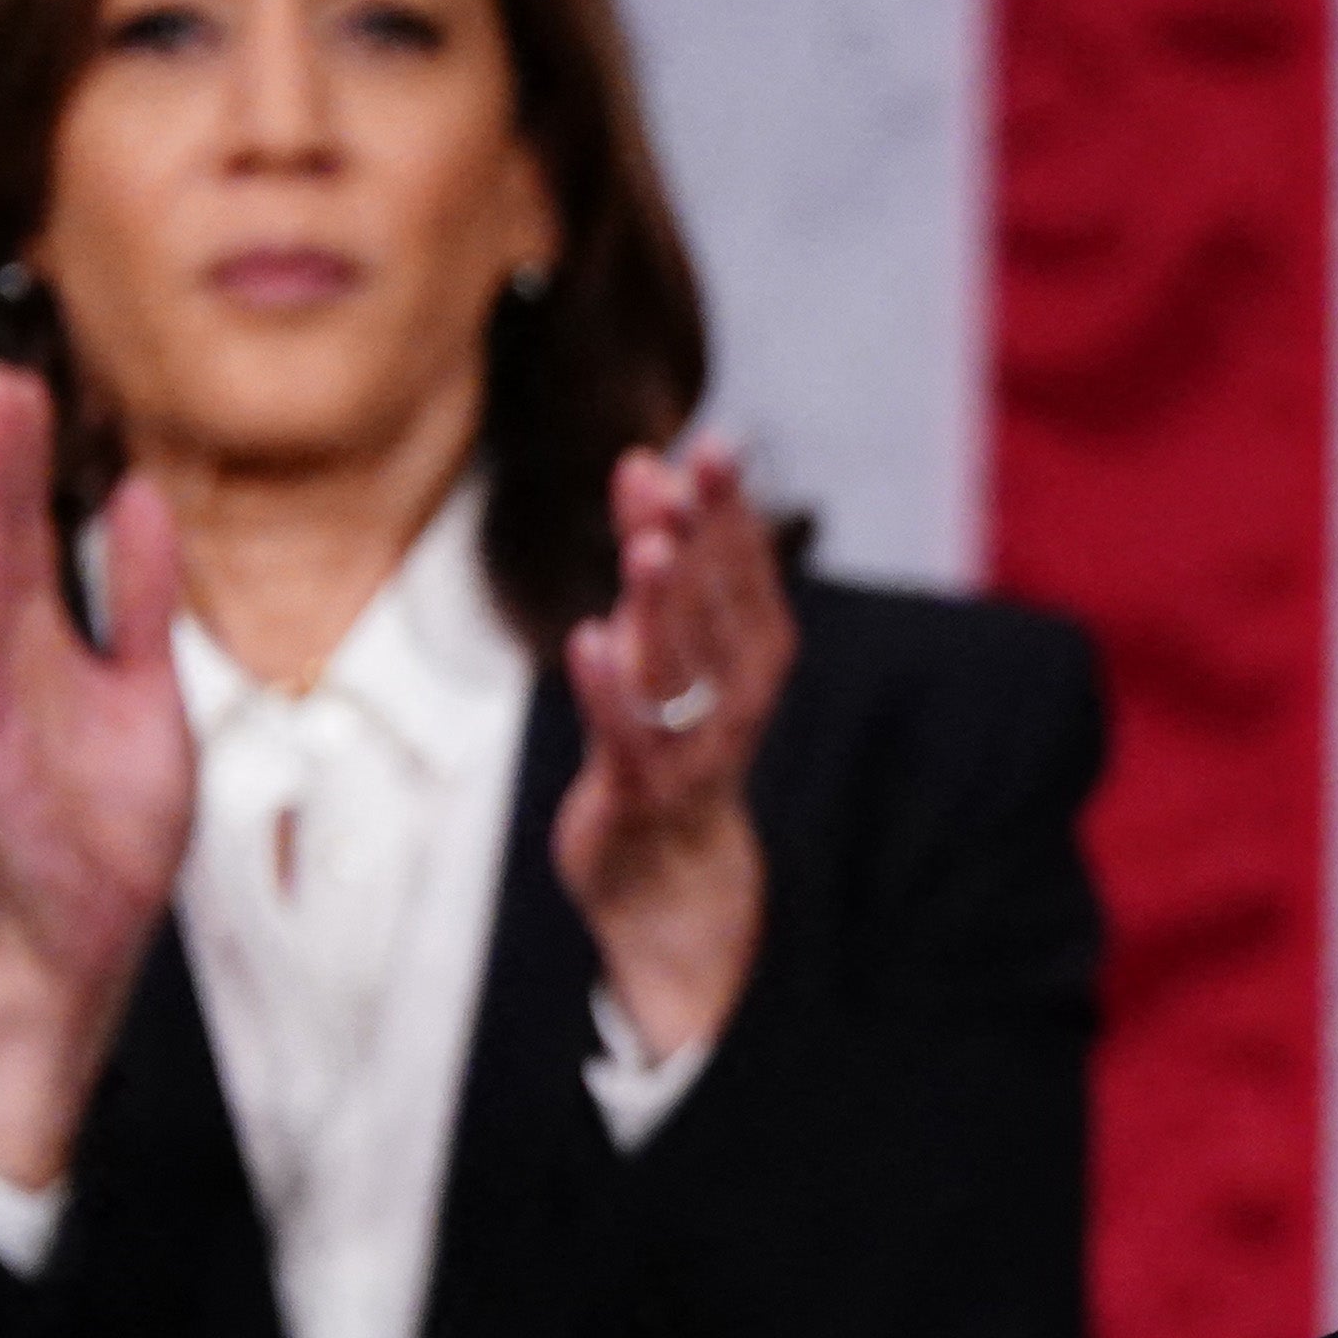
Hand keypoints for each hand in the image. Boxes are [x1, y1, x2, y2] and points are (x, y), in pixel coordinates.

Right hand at [0, 363, 191, 1188]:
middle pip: (3, 544)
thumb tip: (144, 496)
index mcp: (45, 646)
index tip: (31, 383)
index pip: (37, 534)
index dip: (34, 461)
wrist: (79, 933)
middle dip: (3, 462)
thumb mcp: (149, 691)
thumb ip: (141, 598)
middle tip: (1, 376)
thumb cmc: (111, 818)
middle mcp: (4, 665)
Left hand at [557, 432, 788, 1058]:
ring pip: (680, 672)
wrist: (674, 892)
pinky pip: (626, 742)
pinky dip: (610, 694)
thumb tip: (650, 464)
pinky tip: (589, 642)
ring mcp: (687, 752)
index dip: (729, 515)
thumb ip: (662, 570)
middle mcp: (731, 705)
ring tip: (646, 545)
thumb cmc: (669, 754)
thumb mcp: (670, 656)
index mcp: (748, 666)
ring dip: (664, 609)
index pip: (744, 578)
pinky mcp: (636, 798)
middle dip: (704, 538)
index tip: (710, 445)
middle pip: (718, 611)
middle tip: (689, 468)